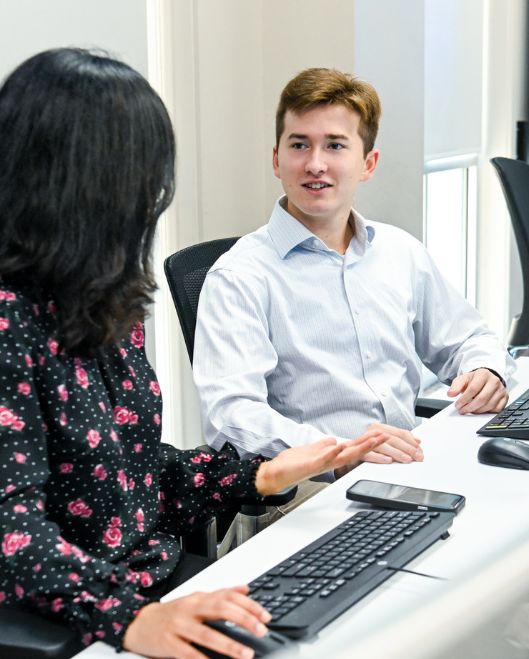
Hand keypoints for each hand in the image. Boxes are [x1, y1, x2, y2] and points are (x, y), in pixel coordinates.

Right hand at [123, 584, 270, 657]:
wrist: (140, 623)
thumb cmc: (173, 613)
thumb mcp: (197, 599)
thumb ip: (222, 594)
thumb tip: (245, 589)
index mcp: (200, 597)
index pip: (229, 596)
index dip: (249, 605)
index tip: (265, 616)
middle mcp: (191, 608)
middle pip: (220, 609)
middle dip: (243, 620)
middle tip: (261, 630)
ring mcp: (179, 626)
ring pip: (206, 633)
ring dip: (229, 644)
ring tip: (246, 653)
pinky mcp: (168, 644)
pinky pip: (188, 653)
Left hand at [255, 431, 386, 495]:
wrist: (275, 475)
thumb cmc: (292, 465)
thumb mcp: (311, 451)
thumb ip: (323, 446)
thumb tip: (334, 440)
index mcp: (330, 457)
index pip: (352, 448)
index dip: (366, 442)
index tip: (381, 434)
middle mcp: (329, 461)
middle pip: (354, 452)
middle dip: (370, 444)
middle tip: (385, 436)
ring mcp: (321, 464)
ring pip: (344, 456)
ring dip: (358, 448)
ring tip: (372, 440)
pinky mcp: (310, 465)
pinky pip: (324, 459)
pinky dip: (332, 452)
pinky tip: (340, 445)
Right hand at [361, 422, 422, 464]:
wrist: (347, 450)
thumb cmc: (369, 446)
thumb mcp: (386, 440)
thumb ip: (401, 439)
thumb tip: (418, 441)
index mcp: (381, 428)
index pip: (400, 433)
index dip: (412, 442)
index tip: (420, 451)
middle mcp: (373, 432)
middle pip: (393, 439)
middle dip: (408, 448)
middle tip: (417, 457)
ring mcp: (365, 441)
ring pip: (384, 446)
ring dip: (397, 453)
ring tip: (407, 459)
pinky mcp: (359, 452)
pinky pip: (369, 454)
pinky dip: (379, 457)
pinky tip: (388, 461)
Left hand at [447, 368, 507, 413]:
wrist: (486, 378)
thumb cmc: (474, 379)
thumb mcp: (463, 379)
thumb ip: (455, 386)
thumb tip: (450, 394)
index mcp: (483, 374)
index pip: (473, 389)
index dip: (464, 399)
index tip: (458, 405)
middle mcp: (494, 381)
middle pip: (482, 399)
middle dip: (470, 407)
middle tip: (462, 410)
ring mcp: (501, 390)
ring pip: (489, 405)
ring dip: (477, 411)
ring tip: (469, 410)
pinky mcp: (505, 398)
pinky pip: (497, 409)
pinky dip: (487, 412)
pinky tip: (480, 410)